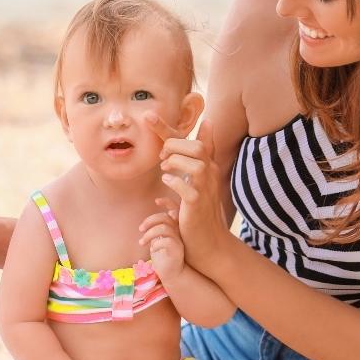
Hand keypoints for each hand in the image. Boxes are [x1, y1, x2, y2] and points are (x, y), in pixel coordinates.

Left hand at [139, 204, 185, 280]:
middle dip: (149, 221)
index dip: (167, 201)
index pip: (176, 208)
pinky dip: (155, 244)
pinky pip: (165, 241)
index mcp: (177, 227)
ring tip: (141, 242)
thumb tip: (150, 221)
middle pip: (165, 217)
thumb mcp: (159, 239)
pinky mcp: (177, 249)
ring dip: (148, 234)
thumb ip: (158, 228)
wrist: (171, 274)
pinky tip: (151, 250)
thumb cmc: (164, 256)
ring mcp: (180, 240)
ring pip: (163, 228)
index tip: (156, 201)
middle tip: (140, 229)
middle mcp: (180, 231)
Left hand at [142, 114, 229, 275]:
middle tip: (161, 156)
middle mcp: (209, 175)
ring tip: (164, 168)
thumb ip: (184, 168)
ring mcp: (205, 190)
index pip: (192, 141)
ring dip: (175, 161)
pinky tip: (166, 181)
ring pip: (196, 163)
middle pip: (197, 147)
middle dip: (174, 145)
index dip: (169, 128)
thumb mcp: (192, 187)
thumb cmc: (197, 215)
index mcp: (206, 168)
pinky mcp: (198, 205)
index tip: (148, 115)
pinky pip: (189, 188)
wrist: (210, 244)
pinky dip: (175, 181)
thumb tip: (169, 154)